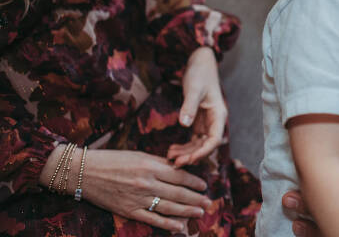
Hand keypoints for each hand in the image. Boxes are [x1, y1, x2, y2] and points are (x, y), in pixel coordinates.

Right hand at [84, 149, 210, 232]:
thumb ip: (159, 163)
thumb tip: (179, 167)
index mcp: (151, 166)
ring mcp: (138, 198)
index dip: (194, 182)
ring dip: (187, 212)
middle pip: (178, 193)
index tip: (204, 186)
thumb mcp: (139, 155)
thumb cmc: (112, 160)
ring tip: (200, 213)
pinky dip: (167, 224)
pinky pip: (152, 219)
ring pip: (169, 207)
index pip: (180, 175)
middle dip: (195, 199)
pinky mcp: (129, 211)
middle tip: (208, 202)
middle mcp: (147, 183)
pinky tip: (180, 227)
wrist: (84, 172)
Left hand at [167, 47, 226, 166]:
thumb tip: (184, 125)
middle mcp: (214, 121)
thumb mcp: (193, 88)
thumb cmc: (200, 74)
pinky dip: (184, 146)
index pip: (214, 139)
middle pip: (206, 145)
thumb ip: (189, 106)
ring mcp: (207, 122)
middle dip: (192, 155)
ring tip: (170, 157)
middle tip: (175, 163)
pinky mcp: (198, 120)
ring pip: (198, 144)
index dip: (203, 152)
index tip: (189, 159)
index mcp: (218, 114)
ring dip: (186, 152)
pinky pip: (193, 138)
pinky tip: (172, 150)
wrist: (200, 62)